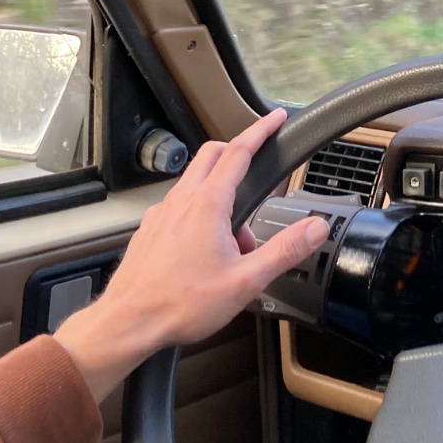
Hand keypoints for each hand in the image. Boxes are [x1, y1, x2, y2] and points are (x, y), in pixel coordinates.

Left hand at [54, 108, 325, 401]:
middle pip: (212, 156)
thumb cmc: (180, 304)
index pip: (238, 151)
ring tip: (235, 243)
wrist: (128, 323)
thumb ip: (284, 250)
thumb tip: (314, 228)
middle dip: (237, 155)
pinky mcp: (150, 230)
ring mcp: (161, 214)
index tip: (275, 118)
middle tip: (257, 172)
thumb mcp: (246, 281)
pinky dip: (198, 215)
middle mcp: (181, 201)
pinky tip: (205, 252)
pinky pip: (179, 207)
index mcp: (207, 205)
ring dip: (220, 195)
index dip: (260, 131)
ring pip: (195, 184)